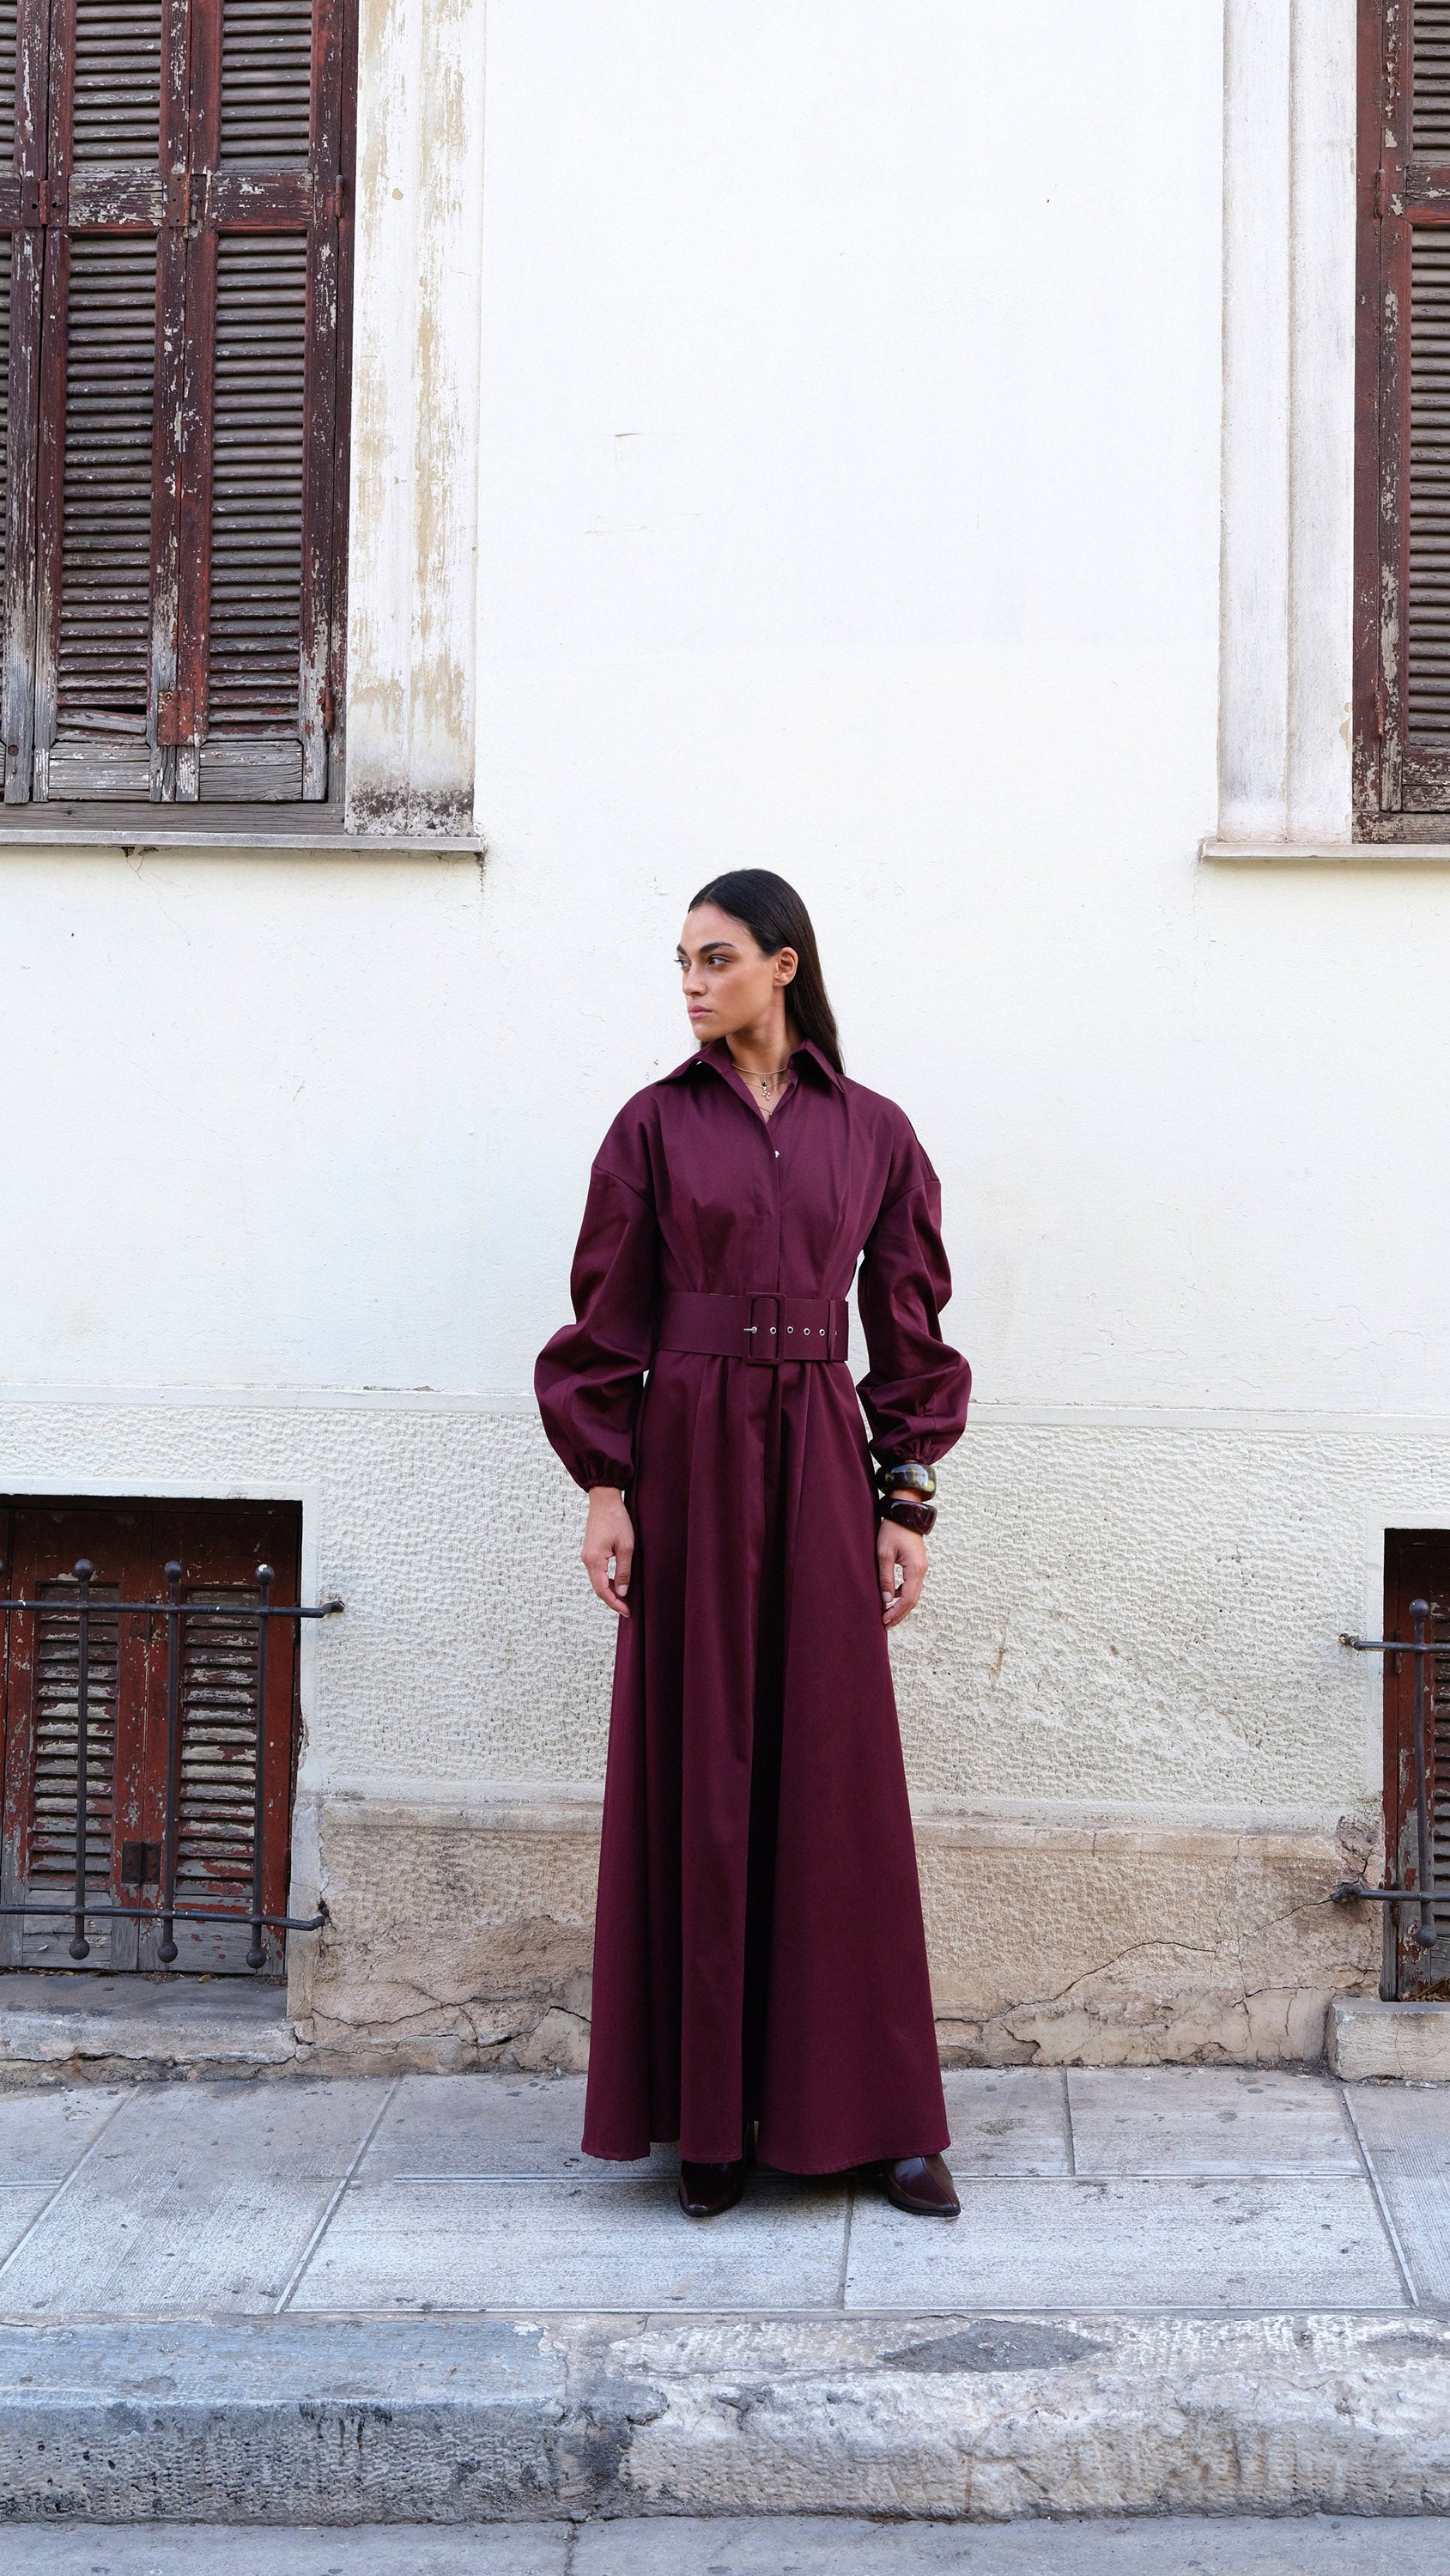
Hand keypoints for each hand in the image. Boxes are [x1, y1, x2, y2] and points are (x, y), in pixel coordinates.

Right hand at [582, 1486, 633, 1616]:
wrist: (604, 1500)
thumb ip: (624, 1570)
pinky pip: (596, 1572)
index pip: (603, 1590)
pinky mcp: (590, 1551)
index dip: (615, 1603)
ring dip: (610, 1591)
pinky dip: (606, 1581)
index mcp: (595, 1560)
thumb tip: (623, 1592)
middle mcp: (587, 1560)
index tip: (627, 1611)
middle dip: (612, 1600)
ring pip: (597, 1581)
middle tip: (627, 1609)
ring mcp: (586, 1555)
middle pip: (598, 1588)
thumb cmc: (617, 1520)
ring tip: (625, 1598)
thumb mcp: (626, 1547)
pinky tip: (618, 1582)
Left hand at [878, 1519, 926, 1628]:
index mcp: (915, 1569)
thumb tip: (886, 1599)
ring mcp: (922, 1568)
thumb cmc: (893, 1530)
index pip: (907, 1598)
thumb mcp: (884, 1553)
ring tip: (888, 1615)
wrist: (905, 1512)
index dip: (896, 1612)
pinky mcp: (918, 1564)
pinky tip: (892, 1597)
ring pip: (914, 1594)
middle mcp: (922, 1571)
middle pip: (913, 1600)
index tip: (884, 1620)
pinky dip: (903, 1595)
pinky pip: (912, 1585)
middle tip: (886, 1624)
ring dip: (902, 1606)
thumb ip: (885, 1577)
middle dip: (899, 1614)